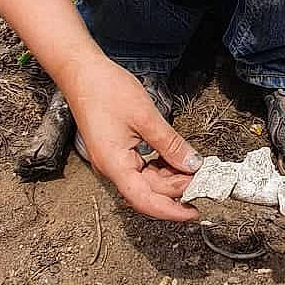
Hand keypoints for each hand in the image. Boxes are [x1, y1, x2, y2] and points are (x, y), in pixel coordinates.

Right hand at [67, 61, 201, 222]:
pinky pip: (142, 167)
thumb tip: (192, 165)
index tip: (194, 212)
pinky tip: (176, 158)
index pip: (146, 201)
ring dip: (170, 178)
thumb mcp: (146, 117)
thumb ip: (171, 144)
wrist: (81, 72)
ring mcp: (113, 160)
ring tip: (193, 167)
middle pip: (148, 192)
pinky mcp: (117, 151)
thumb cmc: (105, 90)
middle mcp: (112, 168)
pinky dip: (161, 166)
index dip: (172, 211)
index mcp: (115, 165)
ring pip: (146, 181)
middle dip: (177, 189)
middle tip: (203, 178)